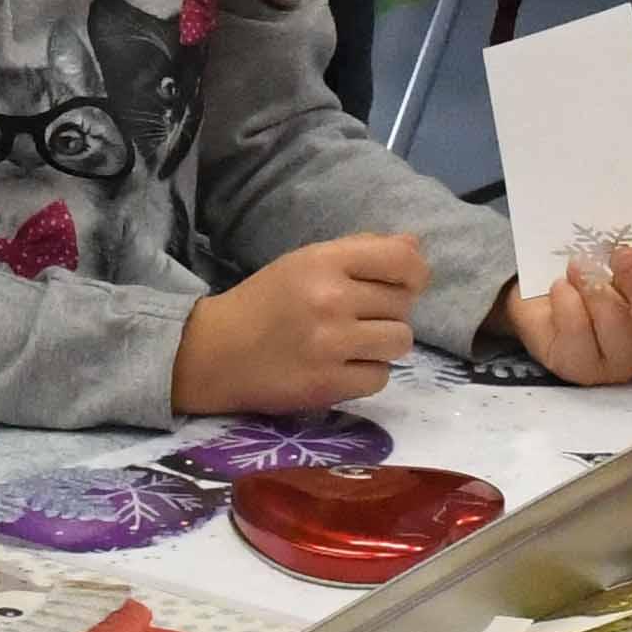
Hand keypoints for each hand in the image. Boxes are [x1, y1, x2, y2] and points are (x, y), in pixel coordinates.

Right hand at [174, 233, 427, 411]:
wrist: (215, 353)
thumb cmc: (266, 301)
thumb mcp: (306, 261)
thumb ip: (361, 251)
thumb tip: (416, 246)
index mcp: (323, 261)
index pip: (402, 259)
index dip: (415, 272)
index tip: (408, 283)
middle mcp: (330, 299)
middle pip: (403, 304)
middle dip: (388, 310)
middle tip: (359, 317)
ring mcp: (330, 345)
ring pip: (400, 342)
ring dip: (383, 344)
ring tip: (355, 343)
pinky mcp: (328, 385)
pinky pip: (381, 377)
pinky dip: (368, 373)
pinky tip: (342, 366)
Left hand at [492, 241, 631, 386]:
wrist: (544, 281)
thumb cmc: (604, 274)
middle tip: (622, 255)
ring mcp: (615, 366)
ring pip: (615, 331)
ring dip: (594, 290)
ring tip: (578, 266)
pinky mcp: (576, 369)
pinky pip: (577, 336)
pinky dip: (568, 304)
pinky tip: (561, 289)